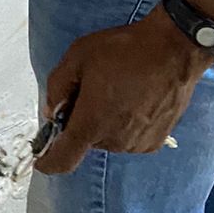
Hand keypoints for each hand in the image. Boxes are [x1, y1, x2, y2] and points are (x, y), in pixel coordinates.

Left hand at [33, 7, 213, 175]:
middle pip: (86, 140)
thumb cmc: (126, 50)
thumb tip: (52, 110)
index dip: (48, 162)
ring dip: (104, 120)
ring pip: (108, 137)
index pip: (64, 158)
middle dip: (81, 119)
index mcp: (92, 122)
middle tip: (90, 88)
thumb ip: (57, 86)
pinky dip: (124, 122)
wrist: (172, 49)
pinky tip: (133, 96)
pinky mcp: (155, 140)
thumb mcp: (78, 56)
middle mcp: (115, 140)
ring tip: (117, 87)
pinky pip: (129, 136)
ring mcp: (138, 143)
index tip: (41, 161)